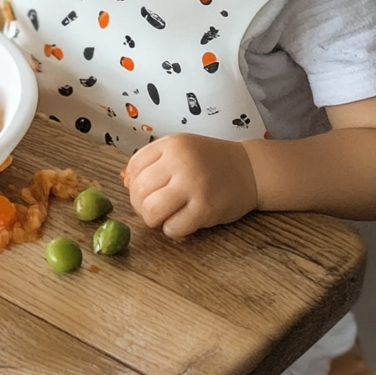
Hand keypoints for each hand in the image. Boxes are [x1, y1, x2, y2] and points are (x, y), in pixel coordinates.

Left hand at [123, 133, 258, 238]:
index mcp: (171, 144)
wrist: (250, 169)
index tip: (144, 191)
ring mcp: (193, 186)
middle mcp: (180, 162)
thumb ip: (154, 162)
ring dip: (152, 219)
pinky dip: (171, 230)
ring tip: (163, 217)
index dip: (132, 184)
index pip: (133, 167)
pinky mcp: (206, 209)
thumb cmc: (210, 161)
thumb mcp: (181, 149)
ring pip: (151, 211)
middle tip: (152, 208)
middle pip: (139, 191)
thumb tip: (125, 182)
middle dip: (140, 205)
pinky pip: (173, 228)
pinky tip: (181, 222)